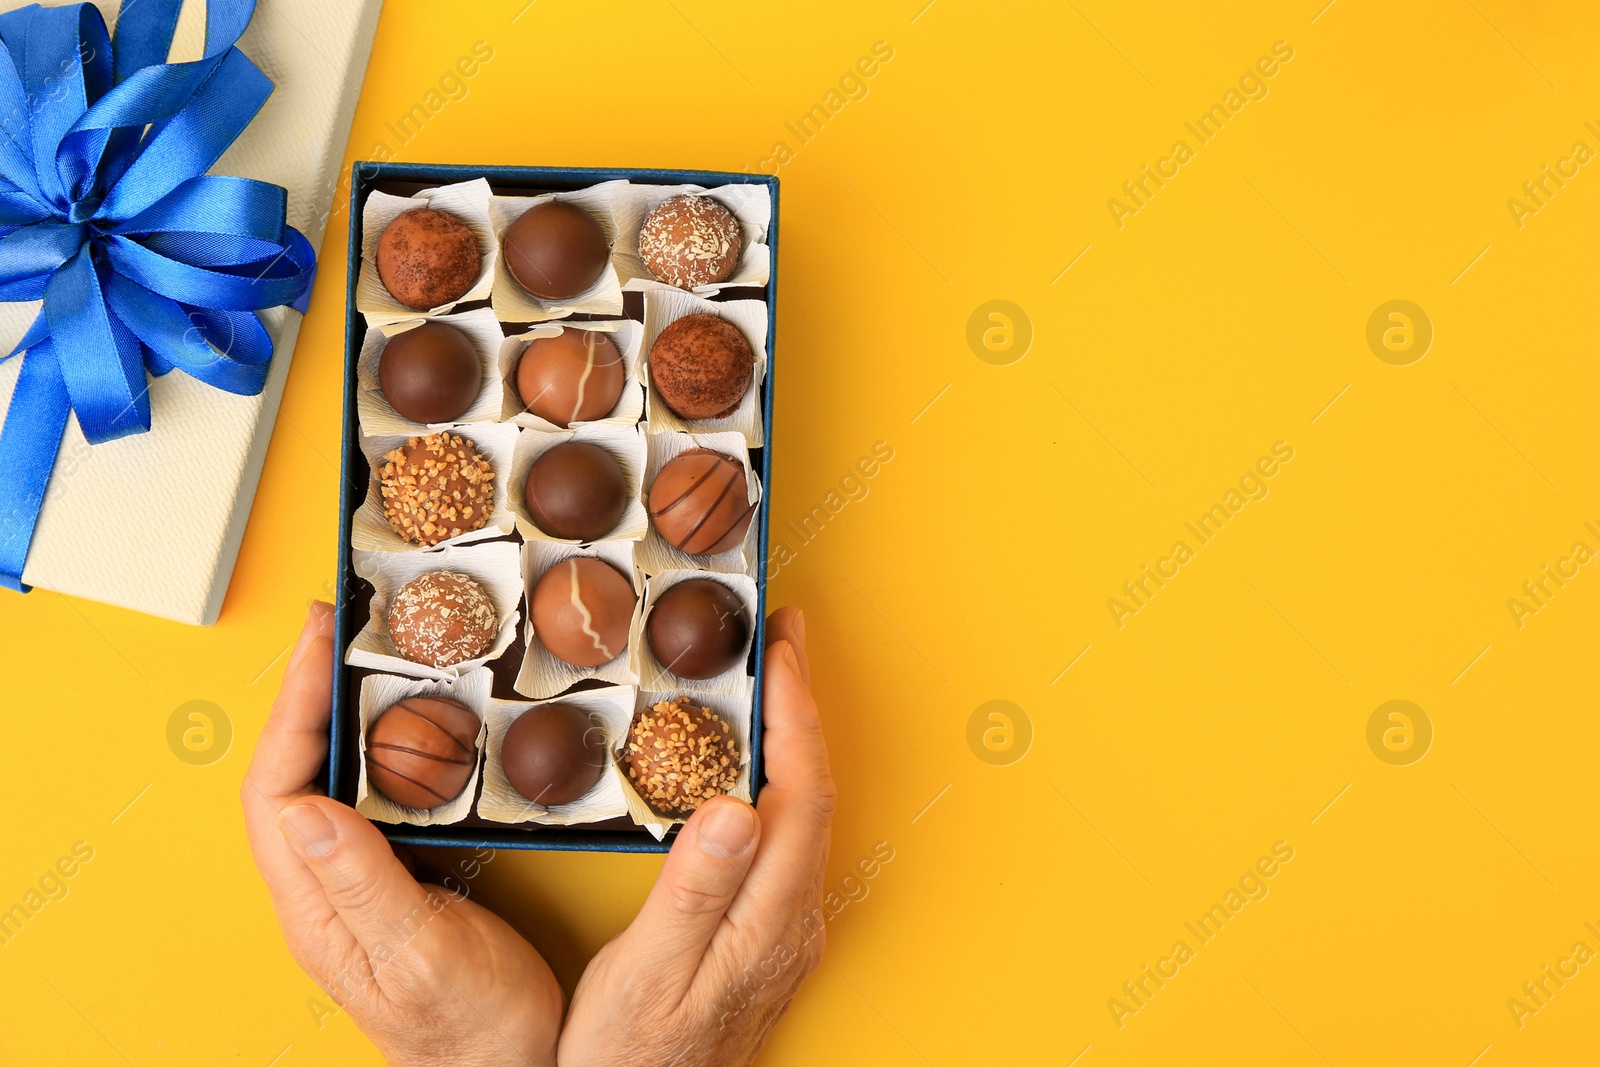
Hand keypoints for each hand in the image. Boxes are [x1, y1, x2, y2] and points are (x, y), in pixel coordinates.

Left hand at [241, 602, 563, 1066]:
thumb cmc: (465, 1027)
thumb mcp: (417, 953)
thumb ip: (360, 882)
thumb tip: (303, 808)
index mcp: (314, 905)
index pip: (274, 788)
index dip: (290, 709)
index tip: (320, 644)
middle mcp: (323, 886)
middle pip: (291, 770)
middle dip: (307, 690)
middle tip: (338, 624)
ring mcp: (356, 879)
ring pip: (330, 777)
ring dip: (342, 710)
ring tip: (367, 652)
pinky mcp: (394, 875)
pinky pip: (373, 796)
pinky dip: (385, 744)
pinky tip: (414, 721)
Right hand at [559, 606, 835, 1066]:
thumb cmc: (631, 1053)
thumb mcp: (649, 972)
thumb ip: (695, 890)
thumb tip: (737, 807)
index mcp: (769, 919)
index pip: (801, 793)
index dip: (795, 714)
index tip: (782, 652)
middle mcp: (792, 918)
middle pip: (812, 791)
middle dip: (801, 707)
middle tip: (781, 639)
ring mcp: (784, 928)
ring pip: (802, 812)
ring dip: (790, 740)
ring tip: (769, 681)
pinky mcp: (767, 935)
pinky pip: (785, 837)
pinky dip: (774, 781)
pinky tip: (749, 765)